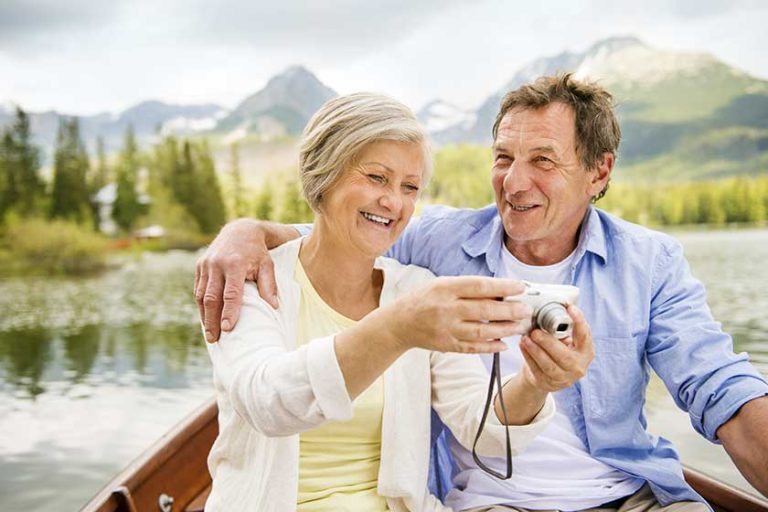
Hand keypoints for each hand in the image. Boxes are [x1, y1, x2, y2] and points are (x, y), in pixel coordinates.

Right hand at [194, 219, 277, 342]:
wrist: (240, 230)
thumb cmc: (257, 252)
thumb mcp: (267, 265)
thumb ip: (269, 285)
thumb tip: (273, 307)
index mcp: (235, 263)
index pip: (231, 293)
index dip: (229, 312)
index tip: (228, 329)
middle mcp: (217, 264)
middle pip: (212, 297)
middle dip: (212, 320)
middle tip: (214, 339)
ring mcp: (206, 265)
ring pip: (202, 295)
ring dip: (204, 316)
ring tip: (210, 334)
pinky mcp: (199, 266)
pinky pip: (198, 289)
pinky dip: (201, 305)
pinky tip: (206, 319)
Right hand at [380, 276, 532, 353]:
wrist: (400, 322)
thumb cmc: (425, 299)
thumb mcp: (442, 284)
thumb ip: (468, 287)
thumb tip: (500, 292)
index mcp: (445, 288)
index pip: (479, 286)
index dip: (503, 287)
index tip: (521, 287)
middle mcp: (446, 309)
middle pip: (485, 310)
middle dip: (510, 310)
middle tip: (526, 309)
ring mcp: (446, 329)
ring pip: (482, 331)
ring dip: (505, 329)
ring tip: (519, 326)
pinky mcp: (447, 345)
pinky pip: (473, 348)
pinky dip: (490, 346)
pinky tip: (503, 343)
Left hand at [519, 305, 593, 391]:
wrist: (547, 375)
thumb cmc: (557, 351)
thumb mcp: (564, 340)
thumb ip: (561, 329)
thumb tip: (550, 310)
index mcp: (586, 352)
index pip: (585, 336)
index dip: (579, 321)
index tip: (570, 308)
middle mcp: (578, 366)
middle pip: (565, 356)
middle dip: (548, 343)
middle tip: (535, 332)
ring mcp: (563, 378)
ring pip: (549, 365)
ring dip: (535, 350)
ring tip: (526, 338)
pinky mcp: (548, 383)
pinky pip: (536, 370)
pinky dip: (528, 357)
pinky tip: (523, 346)